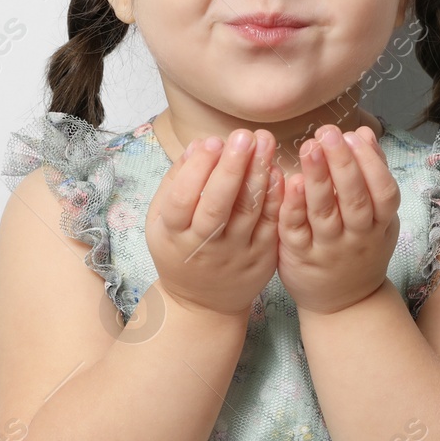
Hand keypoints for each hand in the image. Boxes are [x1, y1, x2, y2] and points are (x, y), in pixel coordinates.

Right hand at [146, 129, 283, 318]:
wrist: (203, 303)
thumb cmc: (180, 248)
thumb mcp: (162, 220)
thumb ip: (177, 182)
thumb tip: (198, 145)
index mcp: (173, 235)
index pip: (182, 201)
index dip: (196, 171)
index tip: (211, 141)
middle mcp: (204, 246)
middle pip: (217, 207)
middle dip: (232, 169)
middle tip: (244, 136)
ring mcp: (236, 254)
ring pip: (248, 213)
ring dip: (258, 174)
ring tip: (265, 141)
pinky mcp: (262, 257)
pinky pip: (270, 225)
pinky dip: (275, 198)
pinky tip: (277, 171)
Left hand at [277, 125, 400, 315]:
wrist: (344, 304)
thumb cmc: (359, 248)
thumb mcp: (378, 216)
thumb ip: (370, 173)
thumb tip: (363, 133)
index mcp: (380, 224)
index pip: (383, 191)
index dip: (371, 163)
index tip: (354, 136)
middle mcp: (357, 237)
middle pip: (355, 200)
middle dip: (343, 164)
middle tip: (328, 133)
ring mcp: (328, 249)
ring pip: (324, 213)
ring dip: (318, 179)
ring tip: (309, 147)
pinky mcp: (299, 257)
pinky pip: (296, 230)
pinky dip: (293, 206)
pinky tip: (289, 182)